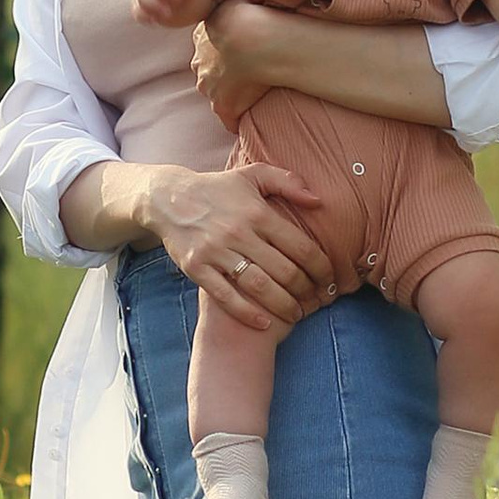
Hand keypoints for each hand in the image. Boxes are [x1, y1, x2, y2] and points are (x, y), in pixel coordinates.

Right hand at [141, 160, 331, 334]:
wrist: (167, 198)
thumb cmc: (217, 188)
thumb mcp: (252, 175)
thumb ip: (287, 182)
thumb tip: (319, 201)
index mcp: (257, 212)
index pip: (301, 246)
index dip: (321, 268)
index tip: (330, 281)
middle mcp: (239, 233)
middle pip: (285, 271)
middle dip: (308, 291)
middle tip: (318, 301)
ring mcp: (216, 252)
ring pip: (260, 287)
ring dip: (284, 306)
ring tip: (298, 314)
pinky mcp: (196, 268)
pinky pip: (226, 297)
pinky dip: (248, 313)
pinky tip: (265, 323)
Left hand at [189, 0, 283, 123]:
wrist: (254, 39)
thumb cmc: (249, 16)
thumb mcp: (236, 0)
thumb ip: (235, 1)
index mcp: (204, 40)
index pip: (210, 49)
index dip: (224, 51)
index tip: (239, 52)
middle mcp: (201, 65)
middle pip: (209, 72)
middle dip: (223, 73)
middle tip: (247, 71)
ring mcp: (212, 88)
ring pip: (217, 94)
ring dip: (231, 94)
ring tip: (252, 93)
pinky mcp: (224, 107)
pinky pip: (229, 120)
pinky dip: (236, 120)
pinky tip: (248, 120)